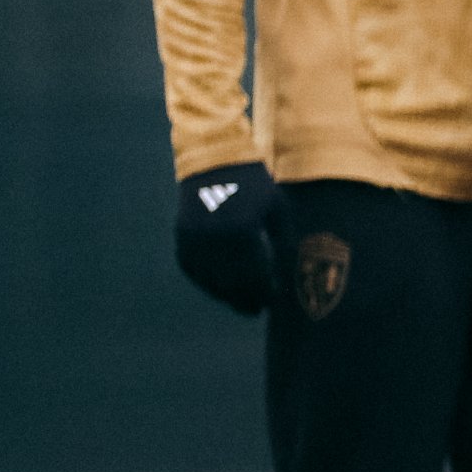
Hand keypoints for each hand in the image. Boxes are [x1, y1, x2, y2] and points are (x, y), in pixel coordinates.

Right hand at [173, 162, 283, 316]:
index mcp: (243, 231)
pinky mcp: (183, 235)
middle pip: (231, 281)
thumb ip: (283, 241)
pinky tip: (216, 288)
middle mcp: (216, 238)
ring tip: (238, 304)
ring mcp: (196, 237)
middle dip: (244, 299)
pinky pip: (191, 267)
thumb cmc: (255, 184)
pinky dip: (203, 280)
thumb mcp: (277, 209)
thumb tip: (288, 272)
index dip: (263, 292)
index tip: (273, 302)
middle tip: (255, 311)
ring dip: (223, 295)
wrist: (216, 161)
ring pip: (208, 278)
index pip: (254, 274)